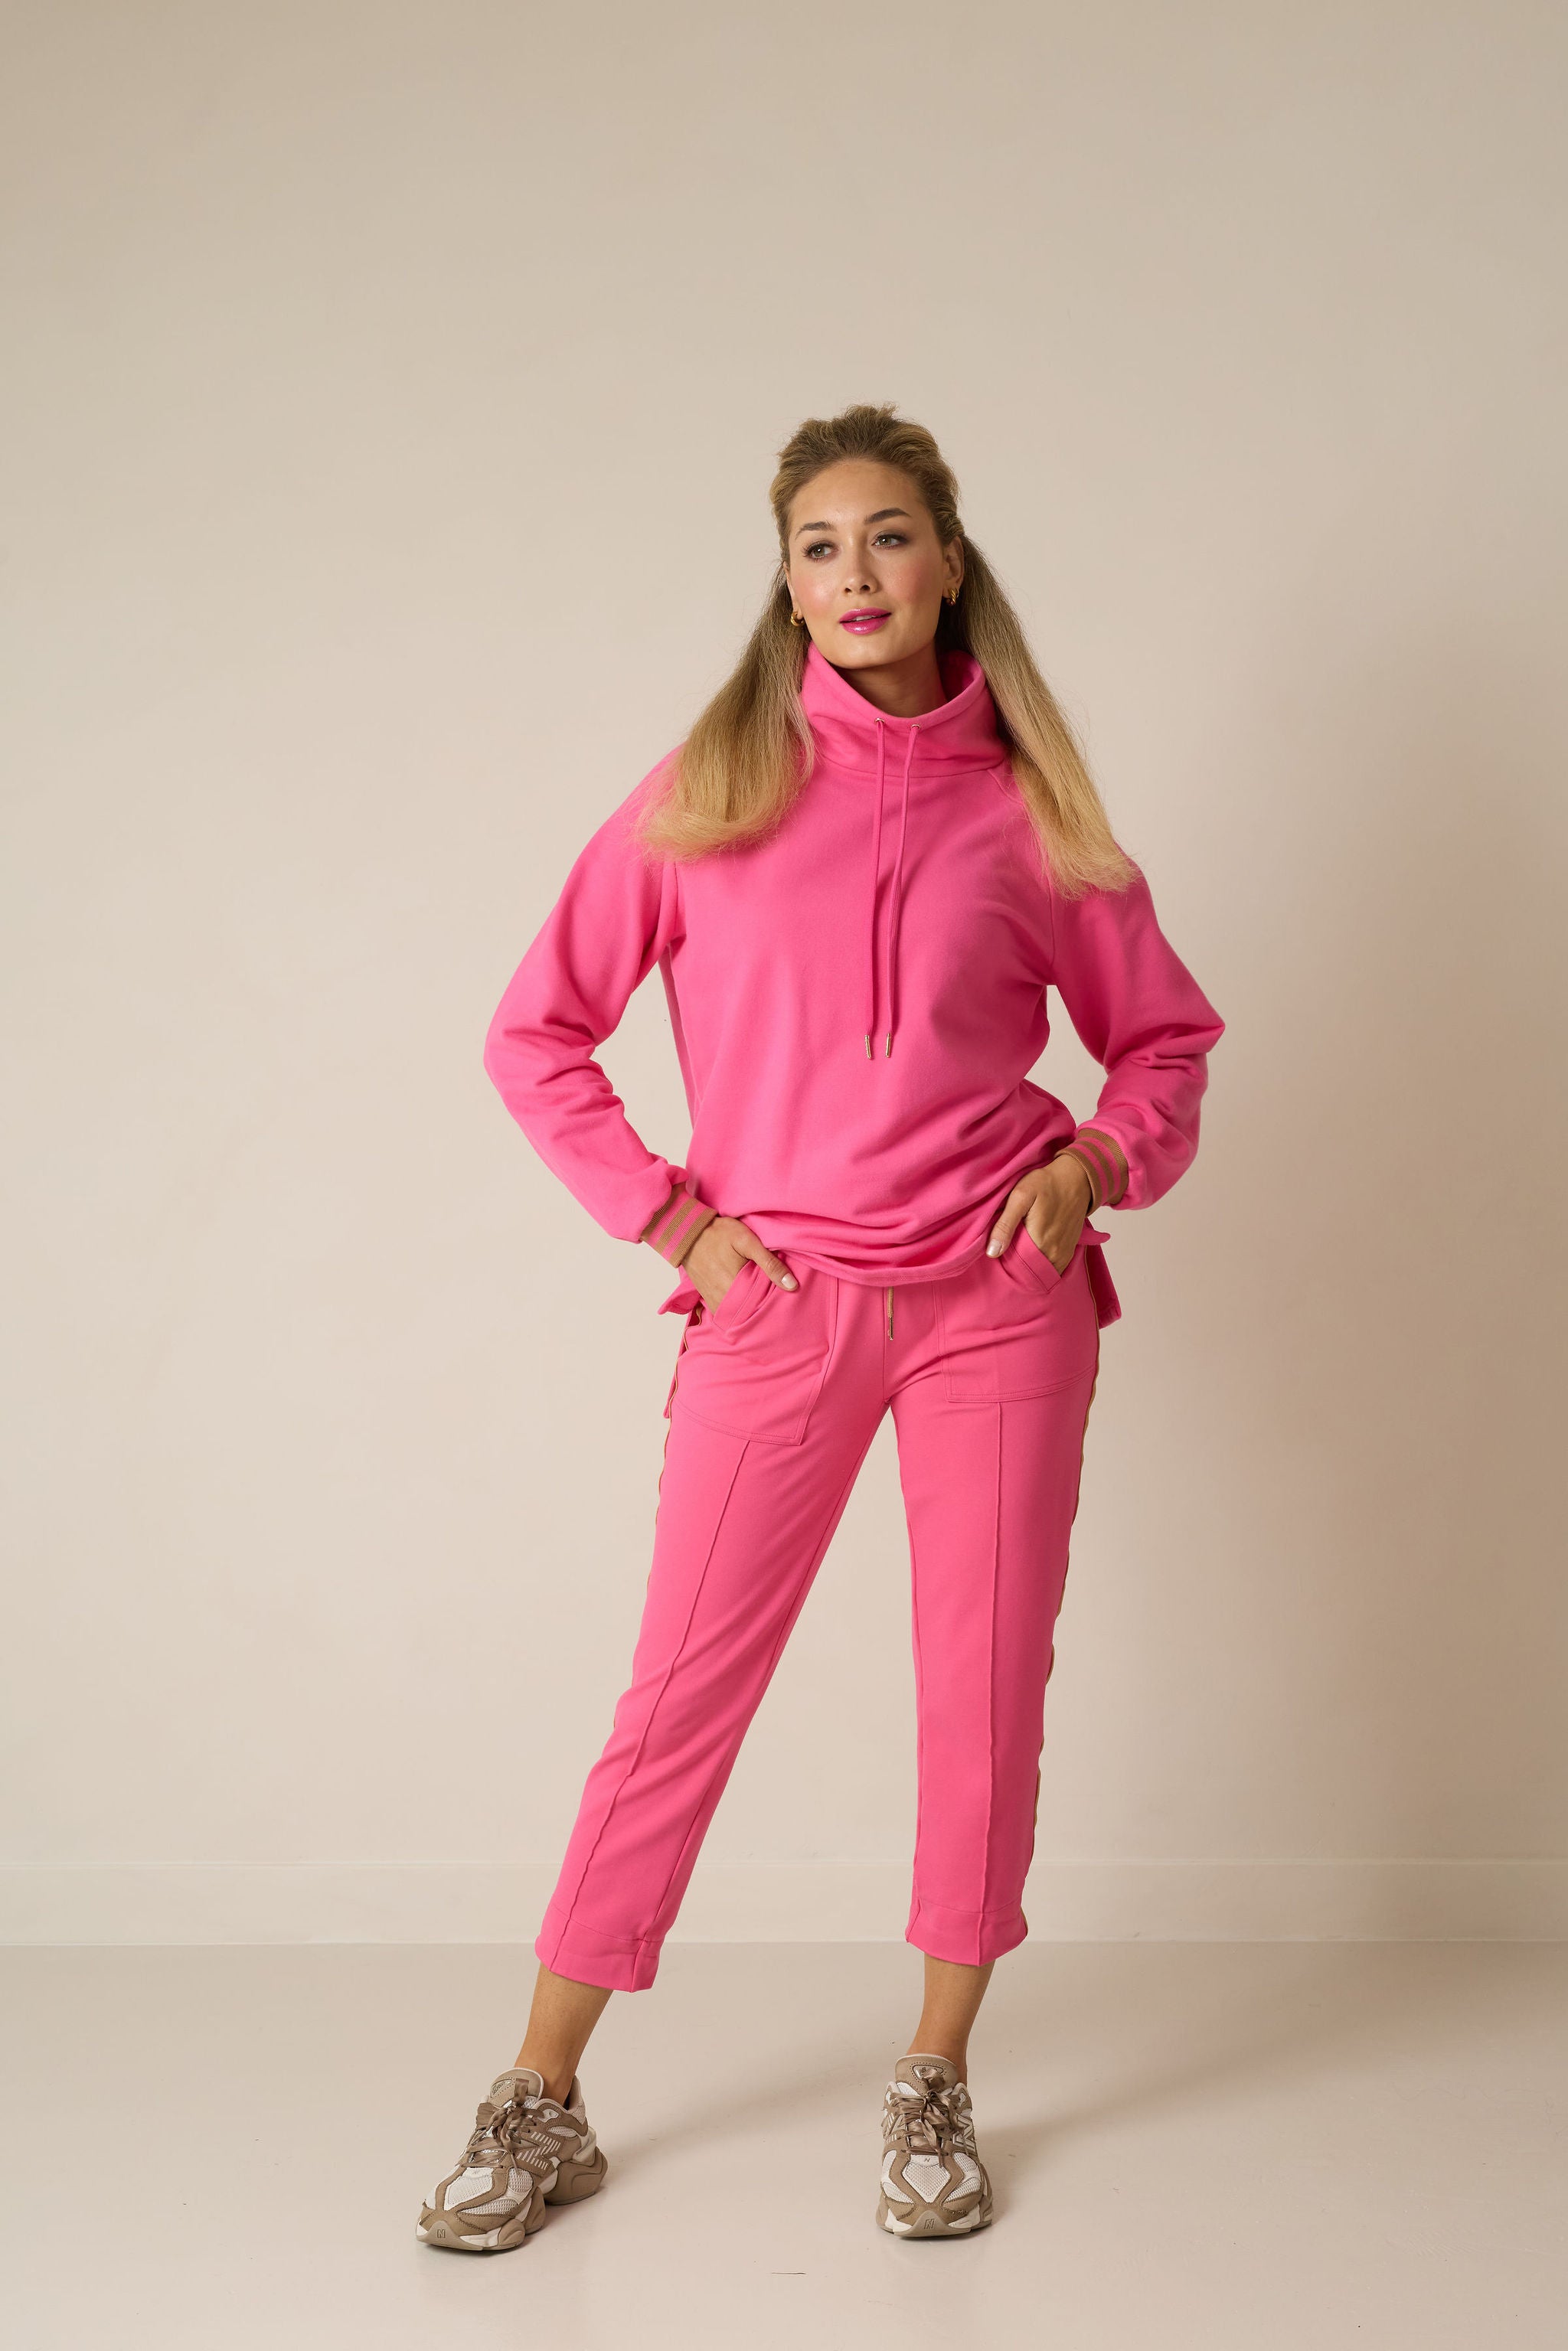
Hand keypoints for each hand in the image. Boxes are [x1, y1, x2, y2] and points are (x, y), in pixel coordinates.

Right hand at [685, 1216, 798, 1317]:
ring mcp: (713, 1300)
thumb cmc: (719, 1233)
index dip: (773, 1305)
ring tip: (760, 1300)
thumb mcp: (748, 1241)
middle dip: (761, 1309)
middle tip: (773, 1300)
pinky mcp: (707, 1298)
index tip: (783, 1301)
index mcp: (735, 1287)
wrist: (687, 1232)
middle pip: (749, 1314)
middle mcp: (722, 1299)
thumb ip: (770, 1264)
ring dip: (748, 1310)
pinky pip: (724, 1311)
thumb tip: (792, 1286)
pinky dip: (735, 1309)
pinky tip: (744, 1299)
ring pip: (736, 1315)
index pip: (761, 1308)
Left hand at [986, 1153, 1091, 1275]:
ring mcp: (1063, 1254)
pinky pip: (1053, 1268)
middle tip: (1006, 1249)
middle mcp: (1053, 1253)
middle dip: (1015, 1266)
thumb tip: (992, 1252)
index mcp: (1038, 1242)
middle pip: (1027, 1271)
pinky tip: (1033, 1252)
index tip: (997, 1252)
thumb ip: (1005, 1225)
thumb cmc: (1047, 1183)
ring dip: (1029, 1267)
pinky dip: (1042, 1265)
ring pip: (1041, 1272)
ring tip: (1019, 1250)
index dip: (1003, 1262)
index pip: (1014, 1268)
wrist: (1077, 1178)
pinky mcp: (1069, 1251)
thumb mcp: (1020, 1196)